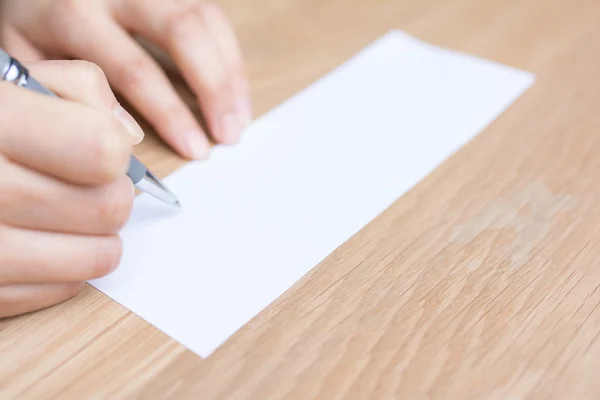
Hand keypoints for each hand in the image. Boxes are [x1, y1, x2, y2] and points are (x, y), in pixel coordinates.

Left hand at [0, 0, 251, 159]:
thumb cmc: (36, 26)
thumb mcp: (26, 58)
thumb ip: (65, 91)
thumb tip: (125, 132)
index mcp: (74, 13)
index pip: (135, 68)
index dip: (170, 112)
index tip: (194, 148)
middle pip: (182, 32)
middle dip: (212, 90)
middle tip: (227, 135)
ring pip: (205, 20)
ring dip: (230, 75)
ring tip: (239, 121)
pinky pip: (213, 15)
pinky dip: (231, 56)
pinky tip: (236, 92)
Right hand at [0, 60, 139, 317]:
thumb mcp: (15, 81)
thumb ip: (79, 87)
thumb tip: (129, 136)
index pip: (101, 150)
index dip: (114, 147)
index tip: (100, 144)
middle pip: (109, 208)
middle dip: (112, 192)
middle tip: (87, 183)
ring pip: (98, 256)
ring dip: (99, 234)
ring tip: (69, 212)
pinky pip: (65, 288)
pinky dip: (67, 267)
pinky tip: (41, 240)